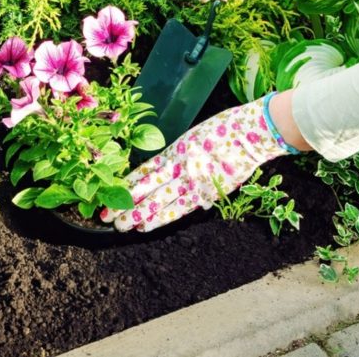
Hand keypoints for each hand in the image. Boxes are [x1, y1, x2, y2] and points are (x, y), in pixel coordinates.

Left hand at [101, 96, 289, 231]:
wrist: (251, 134)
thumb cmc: (224, 132)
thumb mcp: (193, 139)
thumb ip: (177, 157)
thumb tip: (163, 174)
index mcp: (174, 150)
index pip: (143, 170)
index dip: (126, 184)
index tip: (110, 192)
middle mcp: (179, 166)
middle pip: (146, 188)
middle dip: (126, 203)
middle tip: (108, 215)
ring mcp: (193, 181)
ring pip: (160, 202)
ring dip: (139, 215)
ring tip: (122, 225)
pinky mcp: (208, 192)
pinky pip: (180, 209)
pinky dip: (163, 218)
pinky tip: (147, 226)